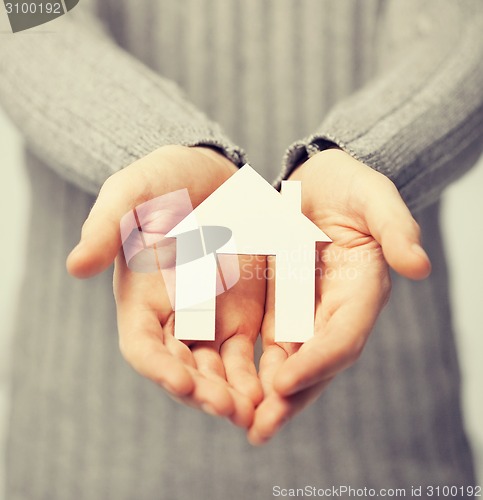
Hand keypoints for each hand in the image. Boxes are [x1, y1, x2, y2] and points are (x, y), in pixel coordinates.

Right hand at [67, 145, 264, 426]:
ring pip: (218, 369)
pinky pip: (250, 350)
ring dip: (234, 393)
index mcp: (142, 297)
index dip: (158, 366)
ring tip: (255, 410)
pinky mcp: (243, 312)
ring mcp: (211, 317)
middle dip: (203, 391)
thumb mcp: (132, 193)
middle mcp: (175, 316)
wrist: (208, 175)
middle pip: (184, 367)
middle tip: (228, 408)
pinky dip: (259, 372)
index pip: (143, 345)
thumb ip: (106, 224)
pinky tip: (276, 386)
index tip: (180, 381)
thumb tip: (75, 266)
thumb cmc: (164, 181)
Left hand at [248, 148, 430, 443]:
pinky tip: (226, 386)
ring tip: (240, 421)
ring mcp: (305, 313)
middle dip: (290, 398)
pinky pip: (264, 344)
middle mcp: (334, 312)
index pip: (343, 337)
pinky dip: (250, 368)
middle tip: (260, 428)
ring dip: (266, 396)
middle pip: (315, 364)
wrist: (320, 183)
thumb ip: (395, 228)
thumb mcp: (374, 198)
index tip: (284, 381)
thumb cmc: (350, 188)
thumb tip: (419, 267)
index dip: (317, 361)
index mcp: (361, 292)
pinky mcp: (279, 307)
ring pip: (288, 363)